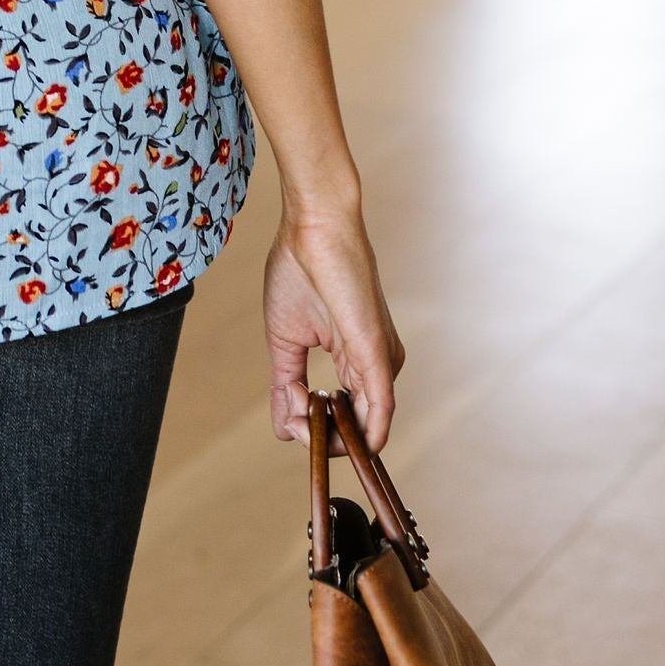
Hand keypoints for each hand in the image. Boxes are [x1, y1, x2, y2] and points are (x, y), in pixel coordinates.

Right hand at [264, 204, 403, 454]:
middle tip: (290, 416)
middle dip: (319, 435)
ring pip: (367, 429)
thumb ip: (287, 385)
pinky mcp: (380, 356)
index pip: (344, 418)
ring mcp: (381, 361)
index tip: (288, 410)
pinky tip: (322, 431)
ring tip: (297, 407)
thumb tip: (283, 427)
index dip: (313, 427)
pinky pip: (380, 413)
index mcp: (355, 360)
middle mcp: (376, 366)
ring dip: (327, 434)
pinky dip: (353, 434)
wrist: (312, 230)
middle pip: (357, 429)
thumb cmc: (299, 272)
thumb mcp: (285, 341)